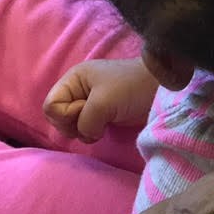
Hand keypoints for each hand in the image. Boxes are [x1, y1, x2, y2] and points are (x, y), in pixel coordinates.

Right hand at [43, 58, 160, 141]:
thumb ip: (85, 121)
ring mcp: (89, 103)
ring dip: (85, 130)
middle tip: (96, 118)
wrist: (162, 88)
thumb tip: (86, 135)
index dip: (66, 115)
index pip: (51, 106)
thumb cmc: (131, 88)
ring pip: (71, 126)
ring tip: (103, 123)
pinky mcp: (101, 114)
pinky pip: (85, 129)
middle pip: (58, 118)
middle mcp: (77, 90)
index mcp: (73, 79)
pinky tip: (106, 128)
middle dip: (73, 124)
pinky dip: (92, 133)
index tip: (86, 110)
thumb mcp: (103, 102)